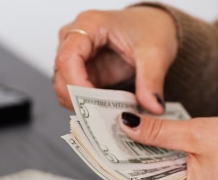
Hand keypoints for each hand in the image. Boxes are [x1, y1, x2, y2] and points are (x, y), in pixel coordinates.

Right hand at [53, 7, 177, 114]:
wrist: (153, 26)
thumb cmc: (150, 28)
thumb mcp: (156, 53)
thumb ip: (151, 81)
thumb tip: (152, 107)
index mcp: (89, 24)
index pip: (67, 58)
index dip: (76, 85)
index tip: (94, 105)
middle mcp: (75, 38)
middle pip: (61, 75)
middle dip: (79, 100)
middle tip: (104, 117)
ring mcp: (76, 56)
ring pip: (64, 88)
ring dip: (83, 105)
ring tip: (109, 115)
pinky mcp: (82, 72)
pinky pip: (76, 94)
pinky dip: (89, 106)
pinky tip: (107, 111)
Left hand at [118, 112, 217, 179]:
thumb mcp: (199, 133)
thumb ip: (158, 132)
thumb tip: (128, 126)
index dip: (117, 156)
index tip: (102, 136)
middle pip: (143, 179)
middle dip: (130, 152)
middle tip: (115, 124)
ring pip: (156, 175)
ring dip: (147, 153)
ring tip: (135, 126)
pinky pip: (171, 175)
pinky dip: (163, 157)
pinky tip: (159, 137)